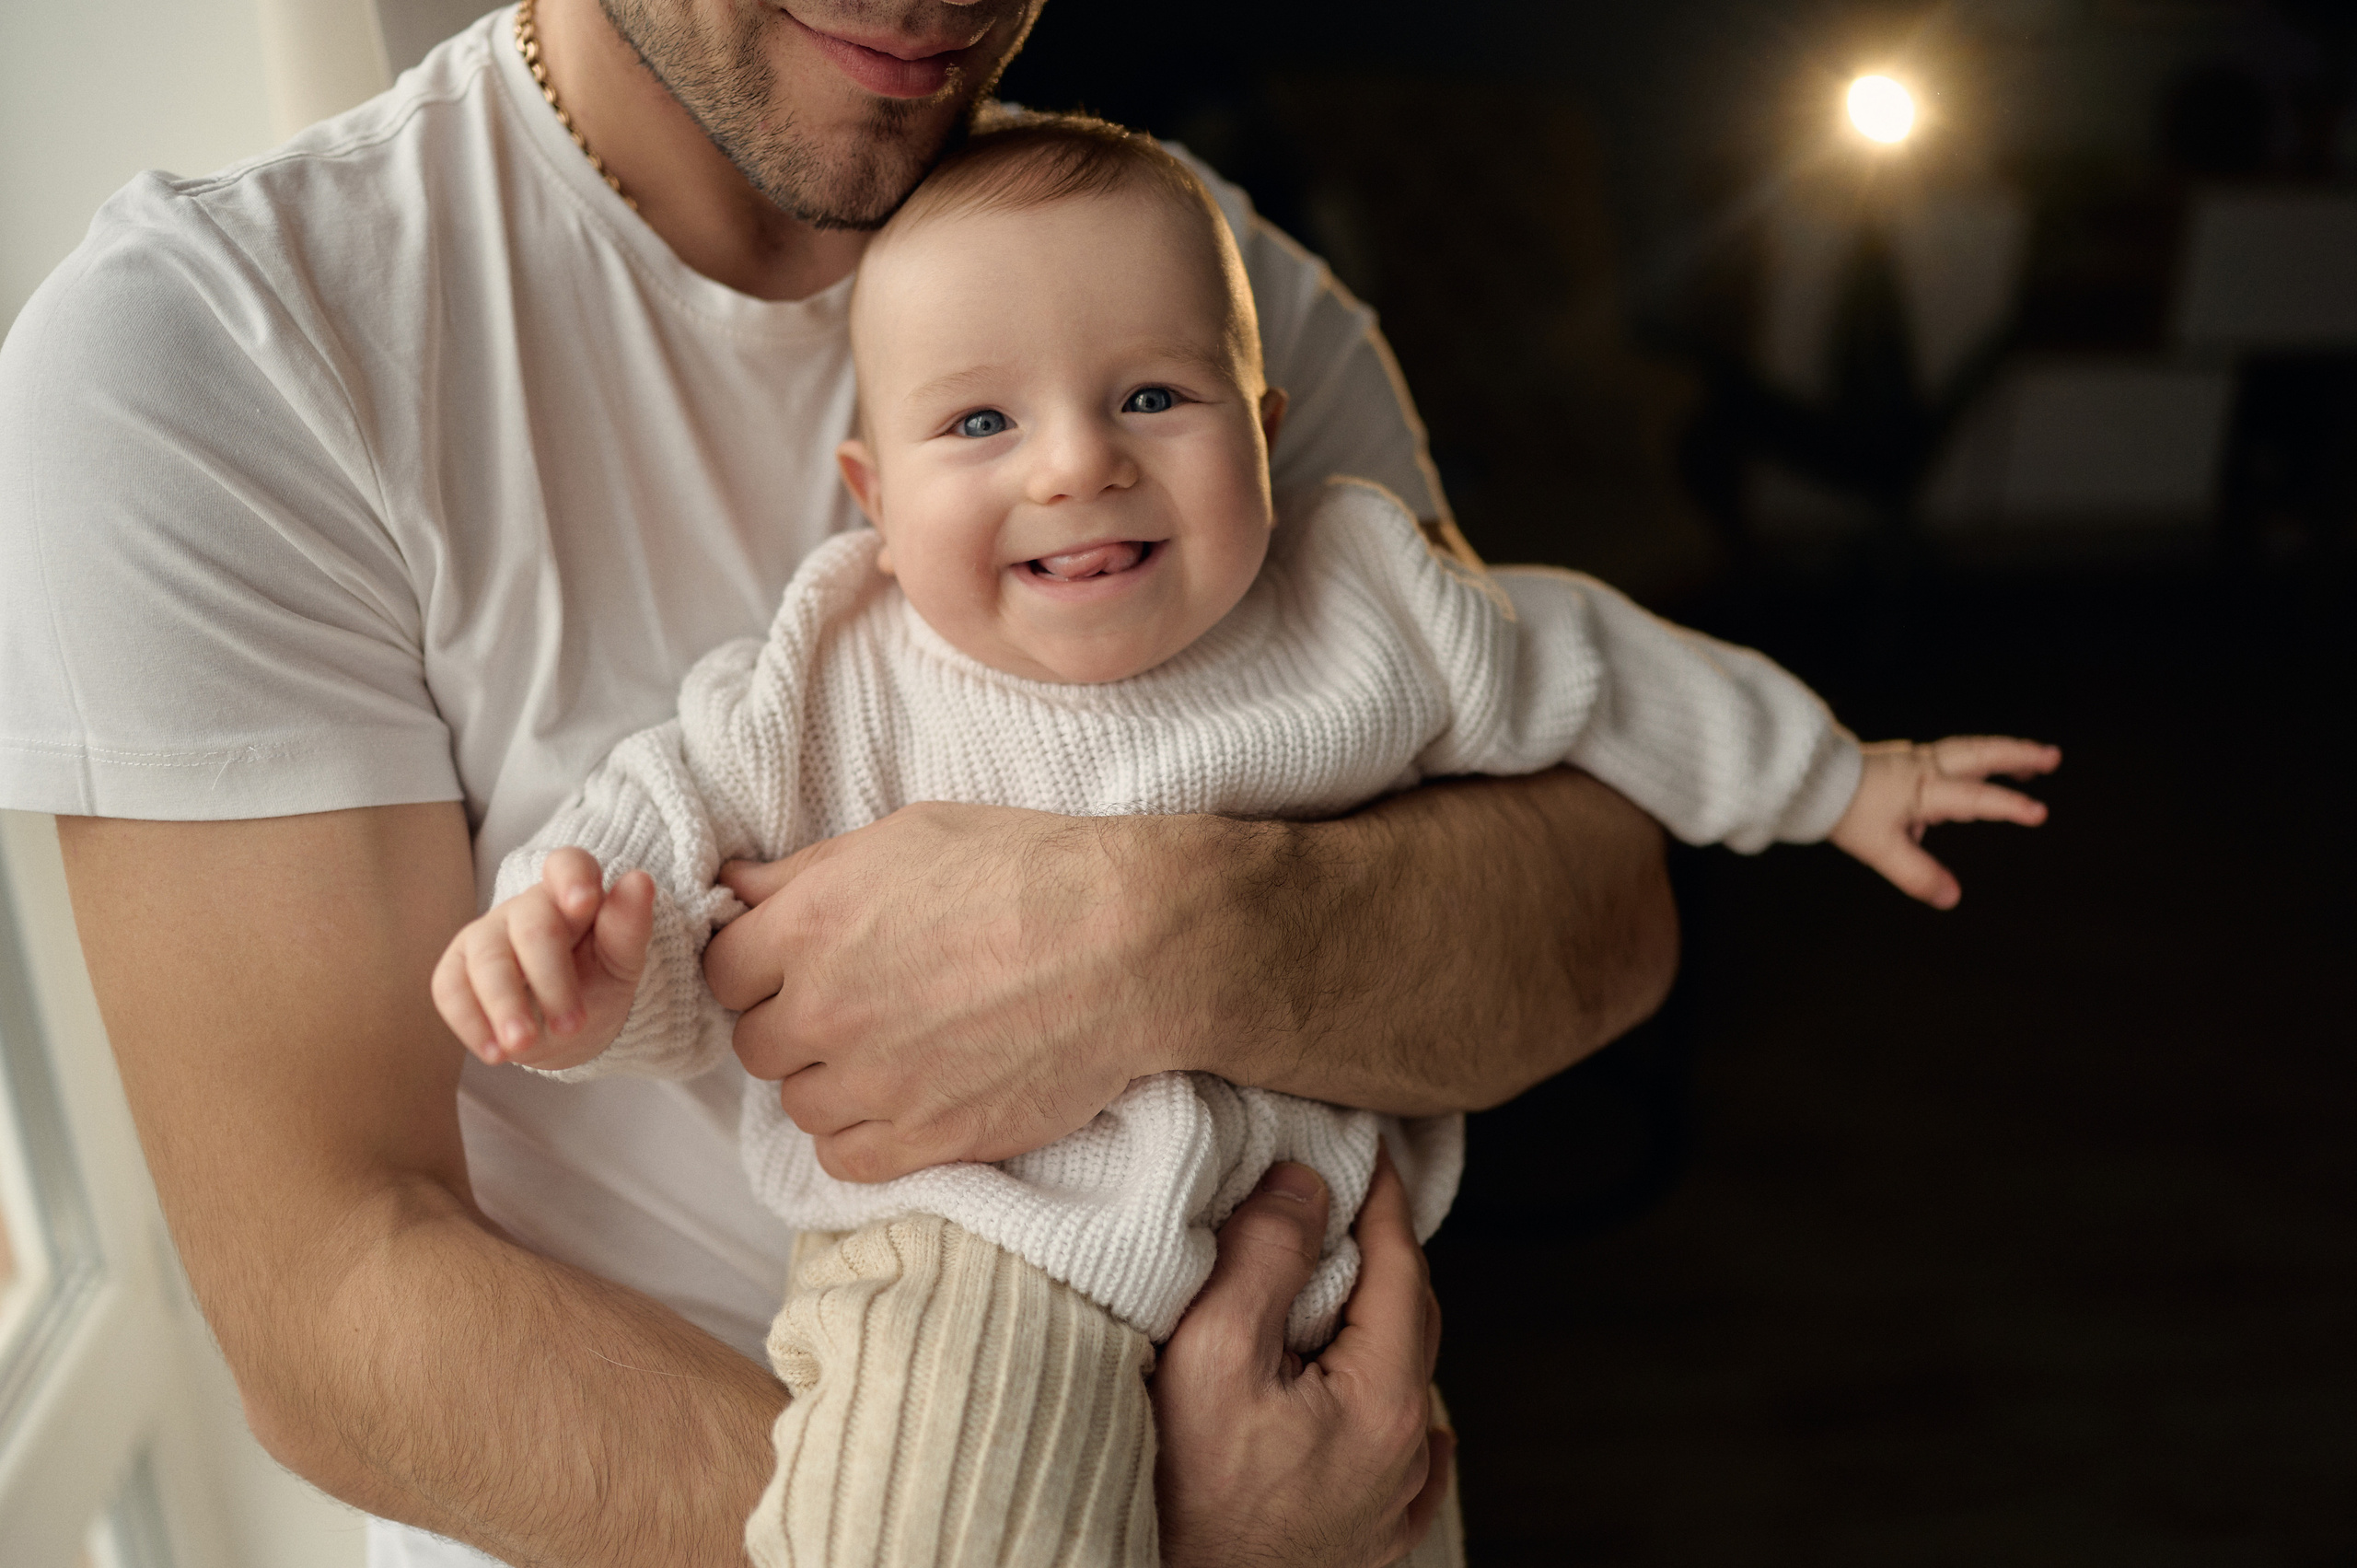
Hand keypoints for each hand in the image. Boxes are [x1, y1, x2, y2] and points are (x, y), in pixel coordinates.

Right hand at [431, 846, 654, 1069]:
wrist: (566, 1027)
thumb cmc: (597, 983)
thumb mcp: (623, 963)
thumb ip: (629, 926)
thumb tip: (639, 879)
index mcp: (571, 894)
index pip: (567, 865)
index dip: (572, 878)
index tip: (584, 903)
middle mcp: (525, 909)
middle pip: (532, 926)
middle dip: (550, 978)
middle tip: (571, 1026)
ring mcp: (486, 936)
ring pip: (487, 959)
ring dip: (505, 1005)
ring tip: (523, 1045)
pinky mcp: (456, 969)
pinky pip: (450, 988)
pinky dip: (471, 1023)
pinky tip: (495, 1053)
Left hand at [703, 802, 1191, 1182]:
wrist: (1128, 942)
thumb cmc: (1027, 870)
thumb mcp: (909, 836)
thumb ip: (806, 871)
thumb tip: (733, 886)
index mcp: (811, 927)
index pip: (722, 971)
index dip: (757, 965)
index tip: (794, 962)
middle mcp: (826, 1011)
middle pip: (756, 1044)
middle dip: (795, 1024)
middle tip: (853, 1003)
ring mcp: (875, 1085)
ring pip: (800, 1106)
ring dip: (831, 1083)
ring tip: (890, 1050)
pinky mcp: (927, 1139)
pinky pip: (847, 1161)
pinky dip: (862, 1137)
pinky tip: (901, 1101)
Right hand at [1155, 1152, 1452, 1567]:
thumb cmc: (1182, 1491)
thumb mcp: (1213, 1352)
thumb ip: (1266, 1257)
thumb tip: (1308, 1186)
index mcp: (1385, 1398)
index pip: (1402, 1264)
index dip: (1383, 1197)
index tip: (1368, 1147)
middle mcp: (1404, 1455)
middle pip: (1412, 1321)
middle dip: (1384, 1253)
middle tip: (1349, 1199)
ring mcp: (1388, 1505)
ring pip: (1408, 1387)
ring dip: (1384, 1325)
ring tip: (1348, 1283)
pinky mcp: (1363, 1543)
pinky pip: (1409, 1468)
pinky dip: (1405, 1420)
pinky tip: (1407, 1421)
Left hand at [1830, 736, 2060, 908]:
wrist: (1809, 779)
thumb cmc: (1844, 811)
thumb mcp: (1880, 849)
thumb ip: (1917, 874)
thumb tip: (1951, 898)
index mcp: (1924, 788)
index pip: (1975, 797)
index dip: (2008, 805)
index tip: (2039, 812)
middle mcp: (1926, 768)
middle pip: (1980, 754)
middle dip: (2018, 754)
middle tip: (2052, 757)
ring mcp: (1916, 759)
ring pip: (1968, 749)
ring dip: (2002, 752)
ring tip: (2032, 761)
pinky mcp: (1906, 759)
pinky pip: (1952, 754)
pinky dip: (1976, 757)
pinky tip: (1979, 771)